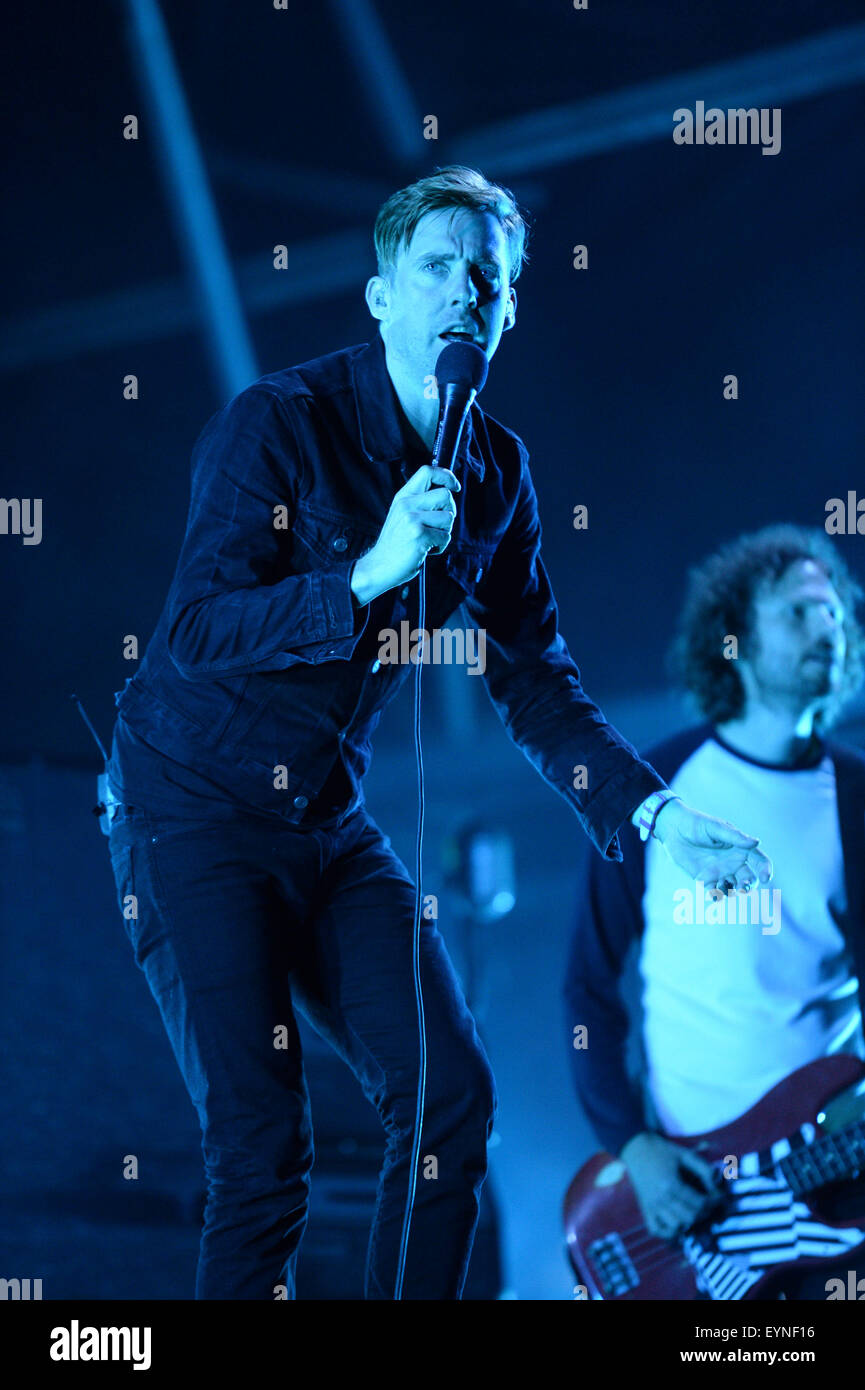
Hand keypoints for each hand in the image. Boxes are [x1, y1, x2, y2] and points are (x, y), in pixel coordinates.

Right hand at [350, 465, 459, 604]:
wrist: (379, 566)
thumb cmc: (395, 544)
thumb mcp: (402, 515)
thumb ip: (419, 502)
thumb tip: (447, 493)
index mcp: (403, 496)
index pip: (427, 471)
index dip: (446, 476)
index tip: (454, 486)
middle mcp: (407, 504)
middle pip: (445, 495)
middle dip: (450, 511)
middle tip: (439, 525)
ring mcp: (412, 519)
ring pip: (448, 517)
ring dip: (445, 532)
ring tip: (429, 539)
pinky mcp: (419, 535)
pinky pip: (445, 537)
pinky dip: (440, 546)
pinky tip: (426, 549)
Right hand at [619, 1131, 720, 1240]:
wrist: (636, 1147)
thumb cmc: (662, 1150)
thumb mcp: (685, 1154)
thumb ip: (704, 1169)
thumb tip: (717, 1185)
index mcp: (671, 1184)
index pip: (700, 1203)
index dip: (714, 1201)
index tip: (720, 1196)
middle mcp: (661, 1199)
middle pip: (691, 1217)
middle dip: (705, 1212)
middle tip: (710, 1203)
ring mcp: (651, 1206)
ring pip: (676, 1226)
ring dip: (689, 1222)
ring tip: (694, 1210)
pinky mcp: (645, 1209)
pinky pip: (657, 1230)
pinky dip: (669, 1232)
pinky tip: (678, 1223)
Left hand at [651, 798, 772, 892]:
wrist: (672, 829)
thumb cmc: (696, 824)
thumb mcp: (716, 828)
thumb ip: (735, 837)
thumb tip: (757, 841)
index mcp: (740, 848)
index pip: (759, 861)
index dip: (766, 869)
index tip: (766, 877)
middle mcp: (733, 862)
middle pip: (749, 879)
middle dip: (749, 885)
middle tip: (743, 887)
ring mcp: (720, 872)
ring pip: (734, 888)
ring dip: (733, 892)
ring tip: (726, 889)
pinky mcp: (706, 880)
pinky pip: (716, 892)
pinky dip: (717, 896)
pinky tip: (714, 895)